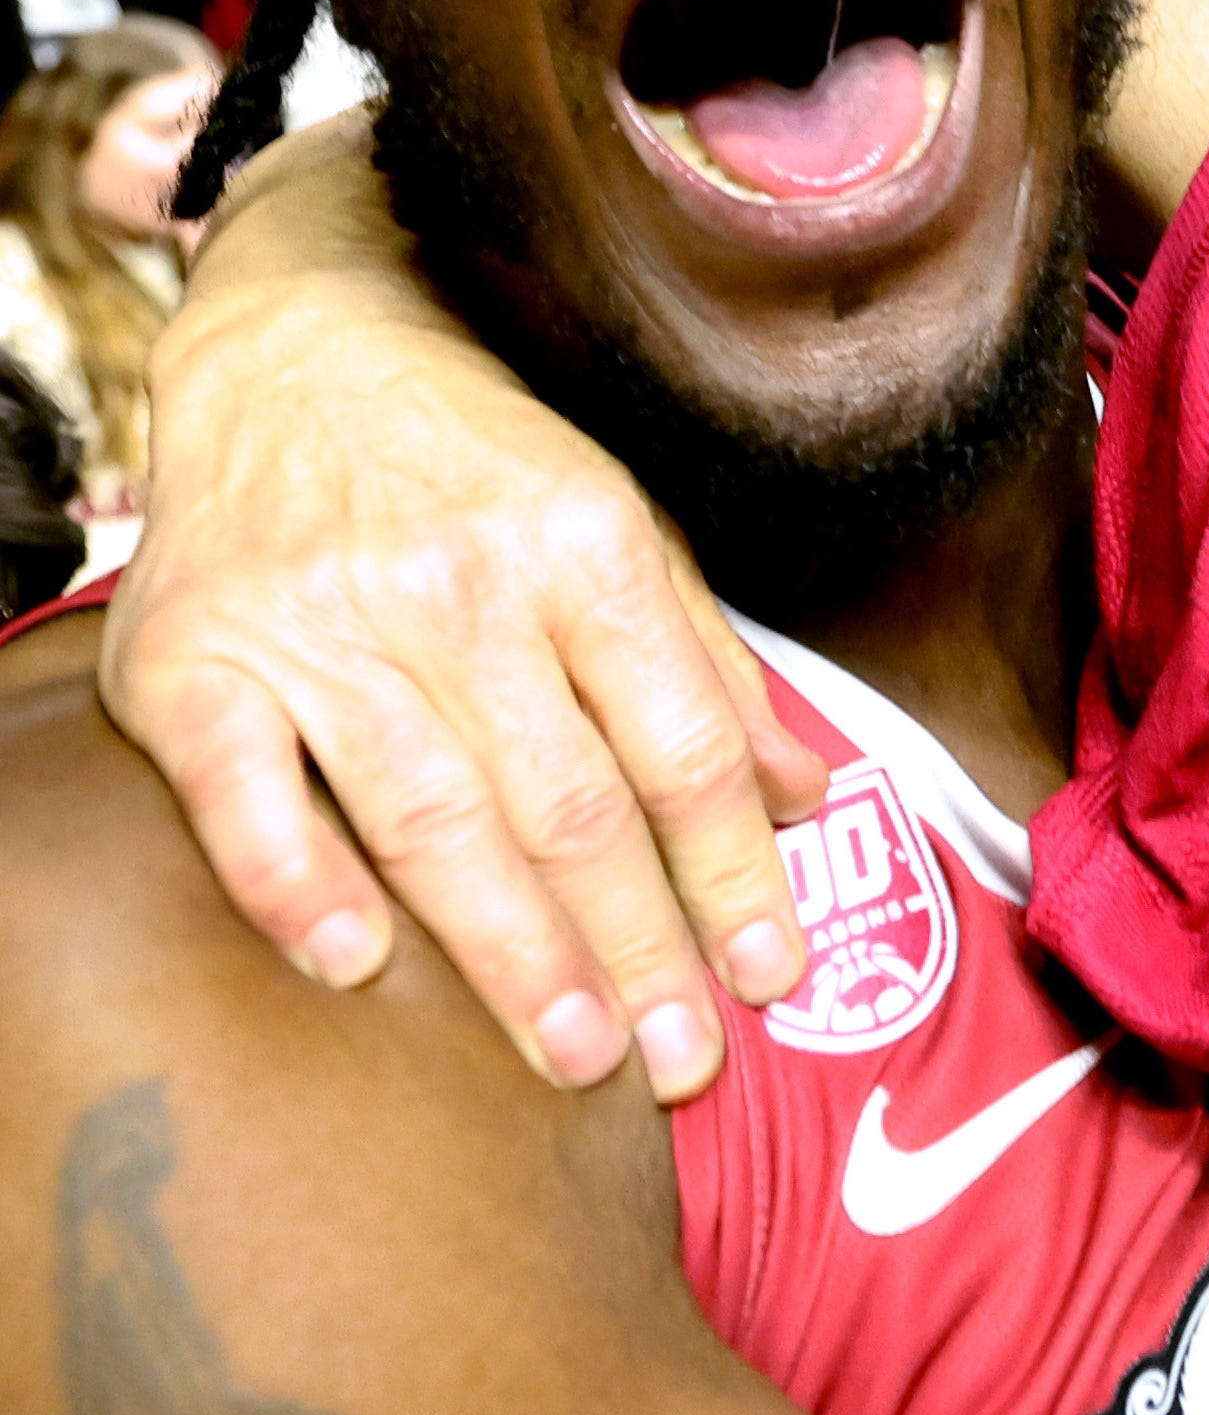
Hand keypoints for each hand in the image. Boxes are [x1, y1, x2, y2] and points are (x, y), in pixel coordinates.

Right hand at [102, 114, 826, 1101]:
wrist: (293, 350)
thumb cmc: (481, 460)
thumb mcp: (623, 526)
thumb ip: (710, 667)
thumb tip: (809, 798)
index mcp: (585, 547)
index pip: (681, 744)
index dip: (732, 872)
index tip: (773, 977)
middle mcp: (461, 588)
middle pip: (571, 799)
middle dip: (638, 944)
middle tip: (687, 1064)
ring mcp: (321, 627)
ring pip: (433, 817)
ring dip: (511, 953)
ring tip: (577, 1058)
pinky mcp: (192, 662)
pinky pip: (247, 796)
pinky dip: (300, 886)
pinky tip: (358, 967)